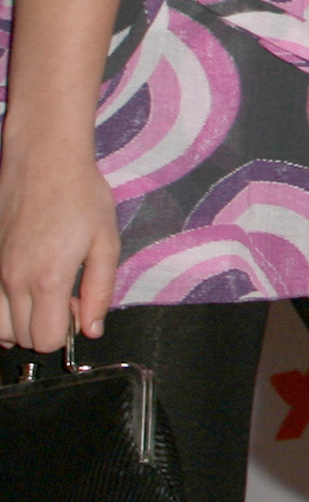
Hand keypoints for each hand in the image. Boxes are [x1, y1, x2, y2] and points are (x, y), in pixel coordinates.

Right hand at [0, 132, 121, 349]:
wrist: (44, 161)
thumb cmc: (80, 195)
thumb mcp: (106, 243)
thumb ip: (100, 292)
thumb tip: (92, 329)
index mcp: (47, 279)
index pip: (47, 340)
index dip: (68, 332)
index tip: (79, 307)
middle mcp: (12, 280)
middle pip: (22, 338)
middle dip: (47, 327)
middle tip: (67, 297)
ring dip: (22, 322)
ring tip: (45, 295)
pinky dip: (3, 308)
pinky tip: (24, 287)